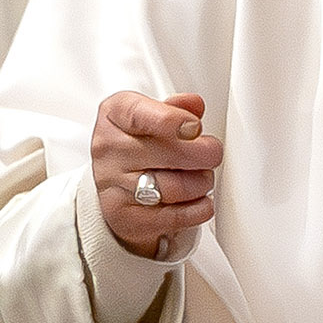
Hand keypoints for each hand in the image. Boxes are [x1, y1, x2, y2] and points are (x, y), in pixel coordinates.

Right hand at [92, 91, 222, 257]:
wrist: (115, 190)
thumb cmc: (138, 147)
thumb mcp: (150, 118)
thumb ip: (174, 109)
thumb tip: (195, 104)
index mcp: (114, 116)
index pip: (139, 114)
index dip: (172, 121)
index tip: (195, 127)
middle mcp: (109, 149)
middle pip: (166, 152)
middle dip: (202, 154)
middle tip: (213, 153)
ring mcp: (114, 185)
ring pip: (173, 187)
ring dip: (201, 183)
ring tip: (204, 178)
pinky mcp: (127, 218)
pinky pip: (173, 217)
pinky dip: (197, 209)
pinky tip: (202, 201)